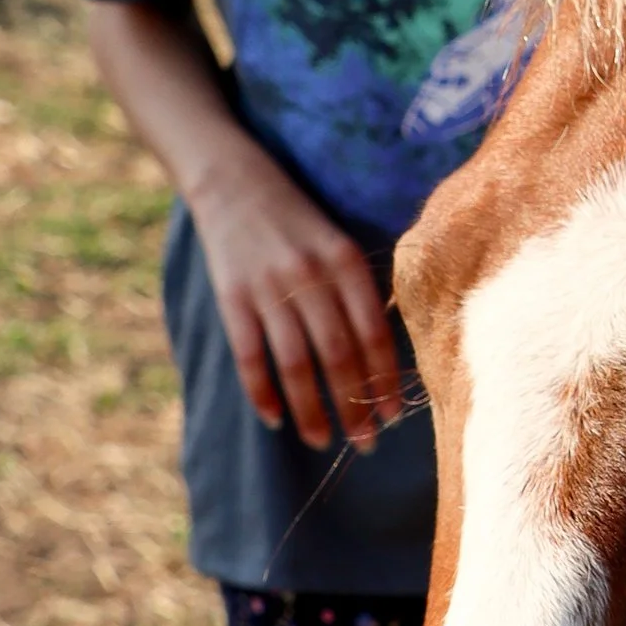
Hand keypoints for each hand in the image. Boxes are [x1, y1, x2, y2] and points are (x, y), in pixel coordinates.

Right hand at [186, 142, 407, 451]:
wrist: (233, 182)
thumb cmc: (297, 219)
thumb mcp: (338, 242)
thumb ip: (358, 289)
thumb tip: (383, 353)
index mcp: (345, 261)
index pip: (374, 332)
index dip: (384, 379)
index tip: (394, 416)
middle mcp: (310, 276)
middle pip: (338, 356)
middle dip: (354, 406)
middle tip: (366, 444)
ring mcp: (268, 289)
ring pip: (296, 365)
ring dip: (312, 410)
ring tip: (324, 441)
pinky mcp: (232, 298)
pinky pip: (250, 357)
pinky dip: (263, 393)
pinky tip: (276, 419)